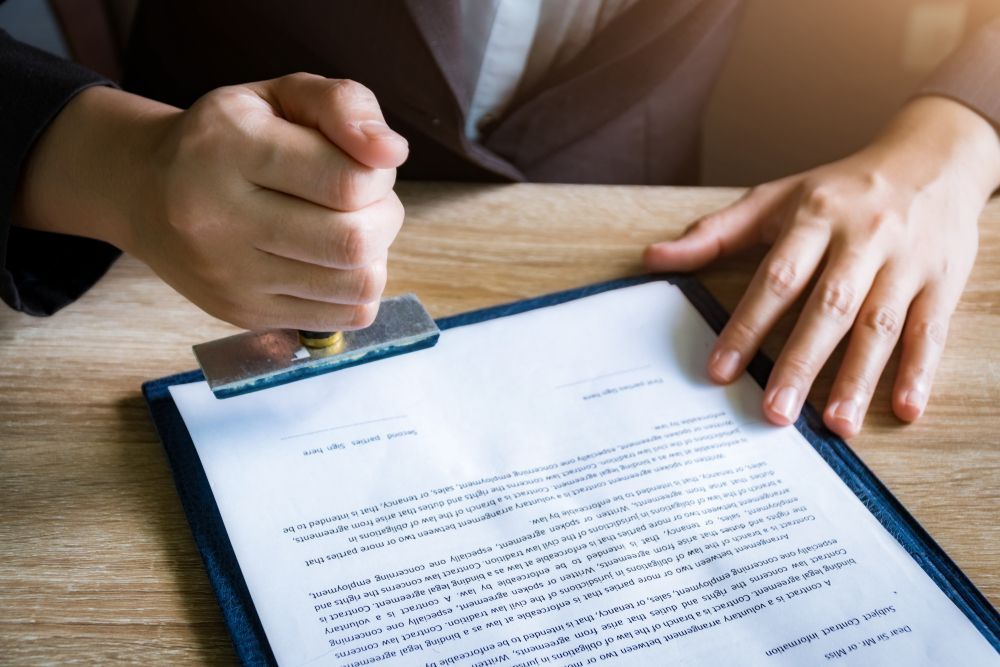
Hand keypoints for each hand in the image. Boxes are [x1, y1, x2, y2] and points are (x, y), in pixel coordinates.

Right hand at [16, 74, 407, 330]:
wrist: (145, 192)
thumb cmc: (231, 137)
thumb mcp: (282, 96)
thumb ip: (345, 105)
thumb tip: (392, 152)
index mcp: (230, 147)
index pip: (347, 181)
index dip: (379, 174)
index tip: (364, 165)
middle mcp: (220, 217)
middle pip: (354, 240)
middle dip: (384, 217)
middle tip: (364, 201)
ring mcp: (230, 276)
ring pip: (357, 284)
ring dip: (375, 256)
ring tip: (348, 229)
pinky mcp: (244, 313)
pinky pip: (344, 317)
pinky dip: (357, 288)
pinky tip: (331, 262)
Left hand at [644, 96, 999, 436]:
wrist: (933, 157)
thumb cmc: (840, 189)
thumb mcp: (774, 199)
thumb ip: (714, 234)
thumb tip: (652, 258)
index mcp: (814, 219)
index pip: (776, 278)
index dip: (746, 326)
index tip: (719, 371)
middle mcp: (861, 240)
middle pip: (828, 307)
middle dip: (801, 363)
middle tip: (775, 412)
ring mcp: (906, 262)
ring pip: (880, 325)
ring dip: (858, 378)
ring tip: (835, 425)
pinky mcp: (943, 281)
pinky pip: (930, 330)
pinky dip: (920, 370)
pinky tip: (905, 409)